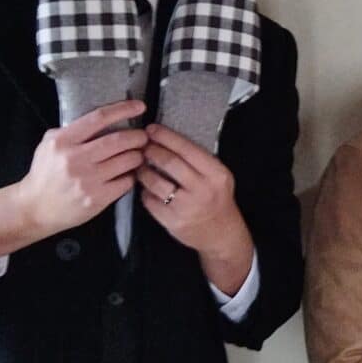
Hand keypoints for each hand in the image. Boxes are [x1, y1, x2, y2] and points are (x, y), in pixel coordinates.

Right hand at [0, 102, 146, 256]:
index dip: (122, 110)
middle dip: (137, 136)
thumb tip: (103, 120)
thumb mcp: (49, 144)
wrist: (35, 208)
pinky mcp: (96, 199)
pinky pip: (125, 182)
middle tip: (143, 137)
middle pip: (118, 141)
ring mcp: (87, 180)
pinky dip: (132, 176)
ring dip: (138, 156)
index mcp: (63, 141)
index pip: (98, 118)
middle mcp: (75, 159)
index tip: (139, 107)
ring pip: (126, 161)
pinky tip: (130, 174)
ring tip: (139, 154)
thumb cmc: (44, 173)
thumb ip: (71, 131)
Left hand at [138, 126, 254, 290]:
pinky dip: (145, 192)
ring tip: (140, 166)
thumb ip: (197, 160)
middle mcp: (202, 189)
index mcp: (216, 174)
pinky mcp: (173, 222)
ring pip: (155, 182)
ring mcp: (186, 207)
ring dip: (143, 171)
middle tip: (142, 146)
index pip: (186, 148)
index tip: (151, 129)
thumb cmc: (216, 198)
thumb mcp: (218, 176)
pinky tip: (147, 188)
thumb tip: (165, 138)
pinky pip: (150, 201)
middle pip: (169, 162)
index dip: (165, 136)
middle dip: (151, 150)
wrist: (221, 233)